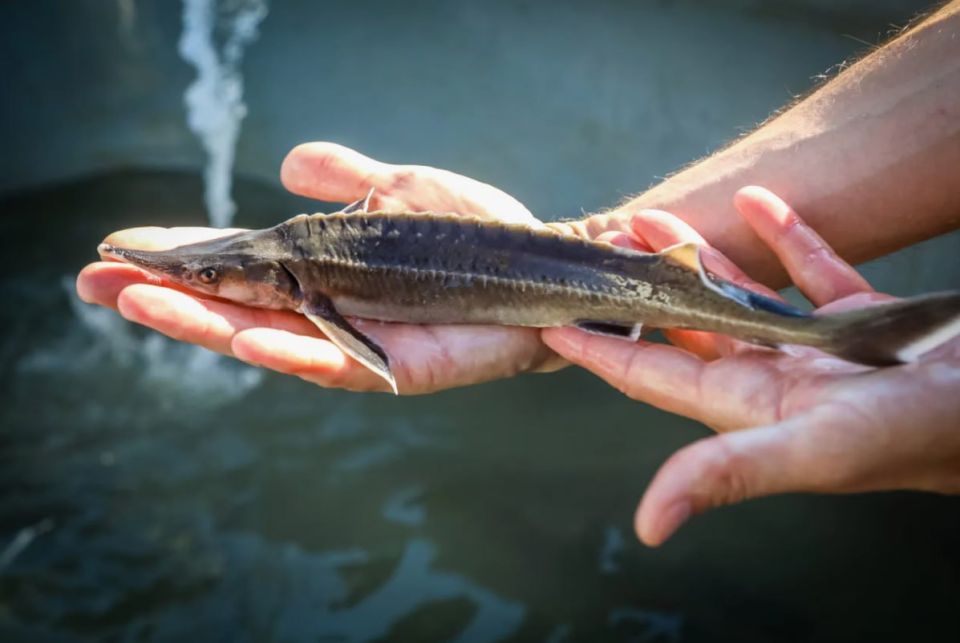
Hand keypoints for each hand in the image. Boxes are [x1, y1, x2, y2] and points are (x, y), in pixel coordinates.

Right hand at [77, 142, 562, 393]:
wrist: (538, 266)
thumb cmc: (472, 233)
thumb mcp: (397, 190)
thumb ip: (343, 180)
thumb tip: (286, 165)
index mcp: (322, 274)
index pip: (236, 269)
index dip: (181, 262)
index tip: (120, 250)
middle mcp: (327, 313)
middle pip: (233, 309)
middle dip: (166, 297)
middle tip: (97, 282)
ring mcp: (357, 344)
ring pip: (266, 339)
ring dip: (203, 326)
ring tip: (141, 304)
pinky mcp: (393, 367)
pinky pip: (332, 362)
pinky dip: (287, 351)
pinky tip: (243, 338)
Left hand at [543, 186, 959, 546]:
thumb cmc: (914, 437)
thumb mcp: (811, 452)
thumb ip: (726, 473)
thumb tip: (650, 524)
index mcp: (747, 405)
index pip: (650, 374)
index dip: (597, 349)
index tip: (550, 318)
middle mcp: (773, 377)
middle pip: (686, 326)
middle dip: (641, 286)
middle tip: (603, 242)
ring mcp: (817, 347)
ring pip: (742, 293)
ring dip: (700, 254)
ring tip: (655, 215)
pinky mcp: (865, 319)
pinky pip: (814, 270)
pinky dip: (787, 236)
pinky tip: (759, 200)